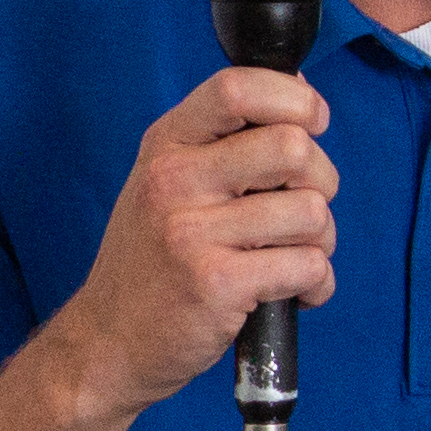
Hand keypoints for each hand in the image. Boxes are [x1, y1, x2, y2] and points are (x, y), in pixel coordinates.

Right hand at [45, 65, 337, 415]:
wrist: (109, 342)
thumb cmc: (152, 263)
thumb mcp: (166, 184)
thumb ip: (224, 143)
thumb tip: (300, 96)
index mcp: (167, 146)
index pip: (237, 87)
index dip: (294, 98)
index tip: (312, 121)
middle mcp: (175, 180)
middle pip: (292, 147)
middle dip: (321, 180)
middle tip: (301, 211)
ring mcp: (192, 232)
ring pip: (311, 212)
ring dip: (320, 241)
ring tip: (292, 258)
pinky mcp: (217, 284)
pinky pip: (308, 266)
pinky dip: (316, 284)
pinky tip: (292, 294)